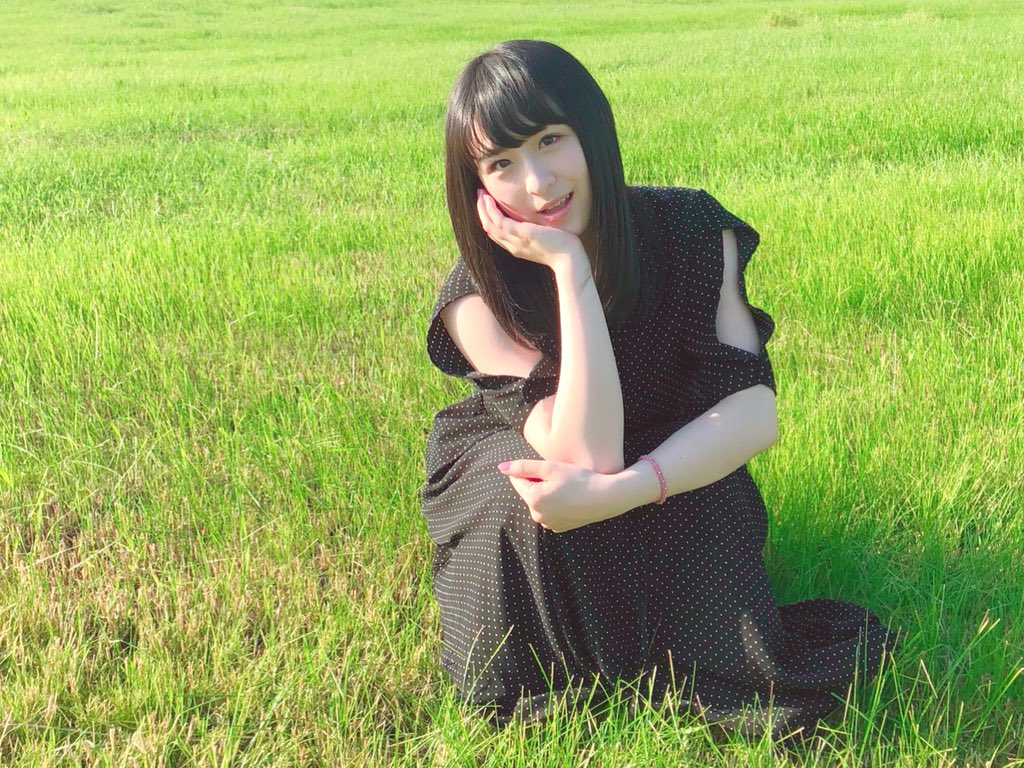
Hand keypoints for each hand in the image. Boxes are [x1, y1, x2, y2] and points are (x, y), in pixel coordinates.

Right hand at [476, 190, 585, 270]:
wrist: (569, 259)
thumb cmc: (563, 249)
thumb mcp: (545, 239)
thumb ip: (537, 231)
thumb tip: (537, 221)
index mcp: (517, 247)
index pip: (496, 233)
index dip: (488, 218)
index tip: (486, 204)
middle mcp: (513, 246)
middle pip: (489, 229)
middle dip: (482, 211)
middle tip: (479, 195)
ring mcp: (516, 241)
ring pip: (490, 225)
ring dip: (483, 208)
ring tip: (480, 193)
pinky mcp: (522, 234)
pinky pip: (500, 222)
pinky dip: (491, 210)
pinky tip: (489, 199)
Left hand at [498, 459, 623, 532]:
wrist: (606, 498)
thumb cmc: (579, 479)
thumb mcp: (551, 468)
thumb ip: (523, 467)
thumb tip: (501, 467)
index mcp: (533, 499)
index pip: (518, 480)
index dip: (531, 471)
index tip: (548, 469)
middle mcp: (537, 515)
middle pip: (529, 492)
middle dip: (539, 483)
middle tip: (560, 477)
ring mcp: (549, 524)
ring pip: (539, 502)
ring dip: (547, 494)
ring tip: (567, 487)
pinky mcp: (559, 528)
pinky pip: (550, 512)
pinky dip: (556, 504)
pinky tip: (570, 498)